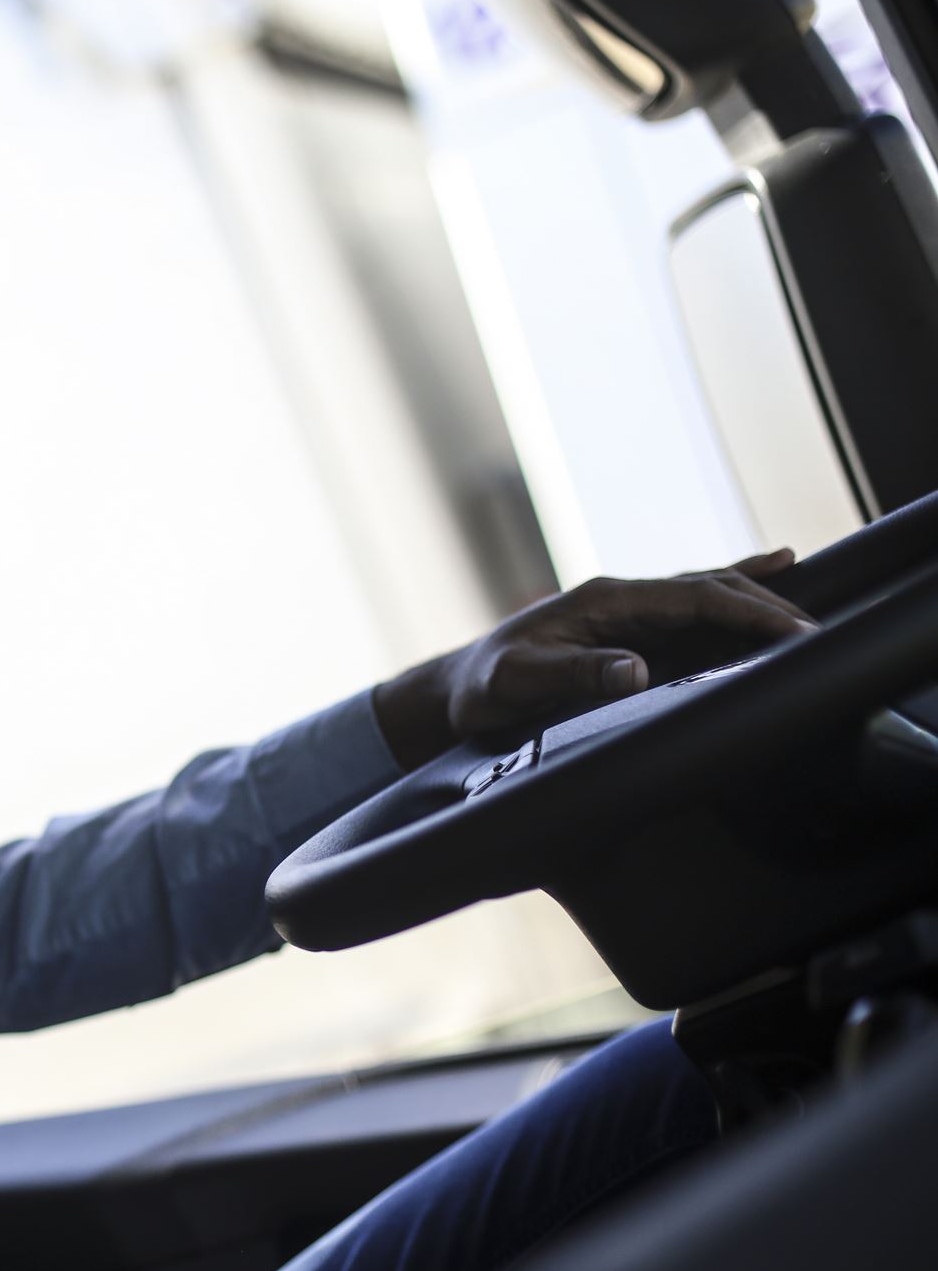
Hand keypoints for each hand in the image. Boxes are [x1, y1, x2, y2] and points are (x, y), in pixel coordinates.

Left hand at [373, 549, 817, 767]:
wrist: (454, 693)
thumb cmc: (481, 690)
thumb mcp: (516, 685)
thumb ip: (571, 673)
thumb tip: (635, 670)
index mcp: (602, 600)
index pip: (692, 598)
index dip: (745, 611)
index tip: (792, 631)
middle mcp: (619, 597)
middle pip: (708, 588)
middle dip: (764, 604)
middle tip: (816, 634)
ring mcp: (624, 611)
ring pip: (703, 593)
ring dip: (754, 595)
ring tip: (806, 601)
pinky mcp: (624, 631)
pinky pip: (688, 608)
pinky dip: (728, 595)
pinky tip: (764, 576)